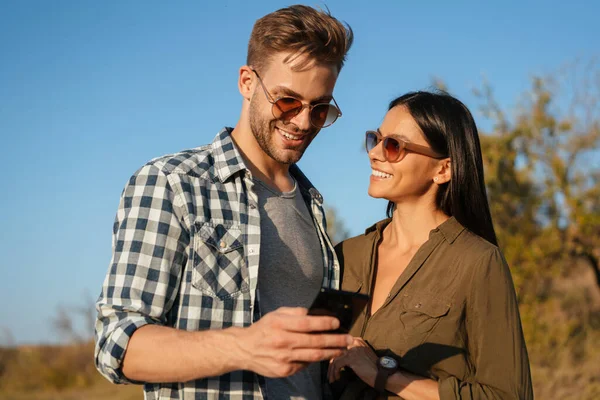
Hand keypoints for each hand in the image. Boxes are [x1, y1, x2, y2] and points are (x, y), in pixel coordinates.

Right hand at [234, 307, 352, 377]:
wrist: (244, 350)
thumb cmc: (263, 329)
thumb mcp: (276, 314)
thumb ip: (295, 312)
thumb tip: (314, 313)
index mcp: (280, 325)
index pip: (307, 324)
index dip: (324, 323)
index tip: (337, 323)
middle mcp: (283, 342)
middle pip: (314, 342)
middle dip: (335, 340)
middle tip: (349, 338)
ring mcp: (284, 358)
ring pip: (313, 356)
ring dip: (331, 352)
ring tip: (343, 349)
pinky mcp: (284, 371)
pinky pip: (304, 364)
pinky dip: (315, 360)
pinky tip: (324, 355)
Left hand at [328, 337, 378, 386]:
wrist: (381, 374)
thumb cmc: (372, 367)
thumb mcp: (362, 355)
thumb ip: (352, 352)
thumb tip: (338, 358)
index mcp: (357, 340)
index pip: (339, 345)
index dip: (333, 356)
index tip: (331, 366)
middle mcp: (354, 342)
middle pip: (335, 350)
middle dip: (330, 364)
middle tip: (330, 374)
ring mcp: (352, 349)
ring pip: (334, 358)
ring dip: (331, 370)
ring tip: (332, 378)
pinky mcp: (351, 358)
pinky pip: (336, 364)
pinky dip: (334, 372)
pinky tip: (337, 377)